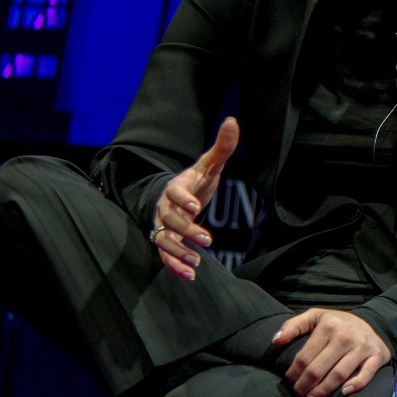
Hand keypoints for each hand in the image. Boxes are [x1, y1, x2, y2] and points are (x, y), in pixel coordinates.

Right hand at [152, 117, 238, 279]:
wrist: (180, 196)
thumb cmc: (197, 180)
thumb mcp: (210, 164)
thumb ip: (223, 147)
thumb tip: (233, 121)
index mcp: (177, 187)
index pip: (174, 191)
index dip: (182, 198)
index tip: (195, 205)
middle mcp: (166, 208)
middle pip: (170, 220)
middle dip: (187, 230)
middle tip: (207, 240)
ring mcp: (163, 226)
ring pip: (163, 240)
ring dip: (178, 253)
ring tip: (196, 263)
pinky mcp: (166, 241)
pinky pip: (164, 256)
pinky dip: (174, 266)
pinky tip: (190, 275)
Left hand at [273, 308, 392, 396]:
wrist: (373, 323)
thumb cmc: (338, 324)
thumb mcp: (315, 317)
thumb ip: (293, 326)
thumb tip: (275, 341)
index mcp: (328, 326)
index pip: (304, 357)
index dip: (293, 373)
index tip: (290, 381)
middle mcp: (345, 336)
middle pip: (318, 369)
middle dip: (304, 386)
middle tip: (298, 394)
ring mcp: (362, 347)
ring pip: (338, 375)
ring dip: (322, 392)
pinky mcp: (377, 356)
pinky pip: (366, 374)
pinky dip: (356, 384)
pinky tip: (343, 393)